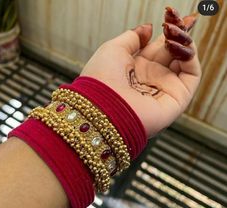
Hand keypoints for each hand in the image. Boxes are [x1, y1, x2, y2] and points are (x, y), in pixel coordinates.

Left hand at [81, 12, 200, 137]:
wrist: (101, 107)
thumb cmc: (101, 79)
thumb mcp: (113, 49)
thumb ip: (133, 37)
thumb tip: (149, 27)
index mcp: (137, 69)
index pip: (158, 47)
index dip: (166, 31)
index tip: (170, 15)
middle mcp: (151, 79)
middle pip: (172, 52)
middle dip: (177, 33)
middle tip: (175, 19)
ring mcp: (164, 88)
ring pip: (184, 61)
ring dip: (183, 42)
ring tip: (173, 31)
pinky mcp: (177, 99)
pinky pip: (192, 75)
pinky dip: (190, 56)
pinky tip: (178, 45)